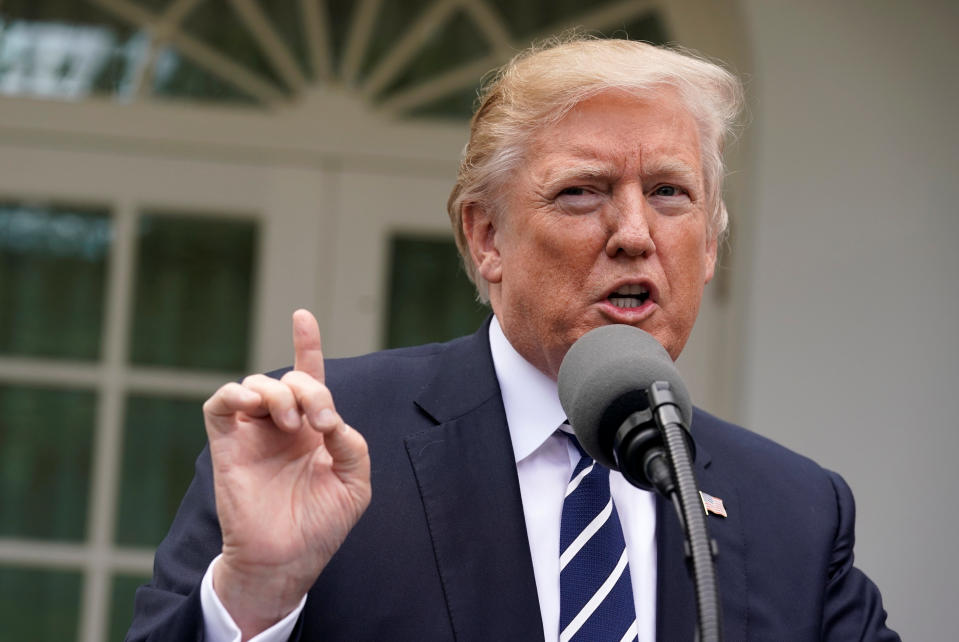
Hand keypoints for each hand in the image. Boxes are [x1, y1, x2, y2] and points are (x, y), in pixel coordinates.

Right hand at [203, 309, 370, 638]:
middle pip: (292, 379)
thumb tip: (332, 421)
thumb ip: (352, 445)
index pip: (310, 377)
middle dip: (310, 388)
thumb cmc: (321, 525)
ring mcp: (253, 433)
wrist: (286, 560)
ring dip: (280, 393)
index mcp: (313, 429)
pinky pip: (220, 404)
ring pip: (257, 384)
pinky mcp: (227, 444)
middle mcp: (282, 426)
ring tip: (292, 423)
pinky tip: (255, 405)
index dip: (307, 345)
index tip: (303, 316)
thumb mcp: (354, 484)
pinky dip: (235, 394)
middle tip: (320, 423)